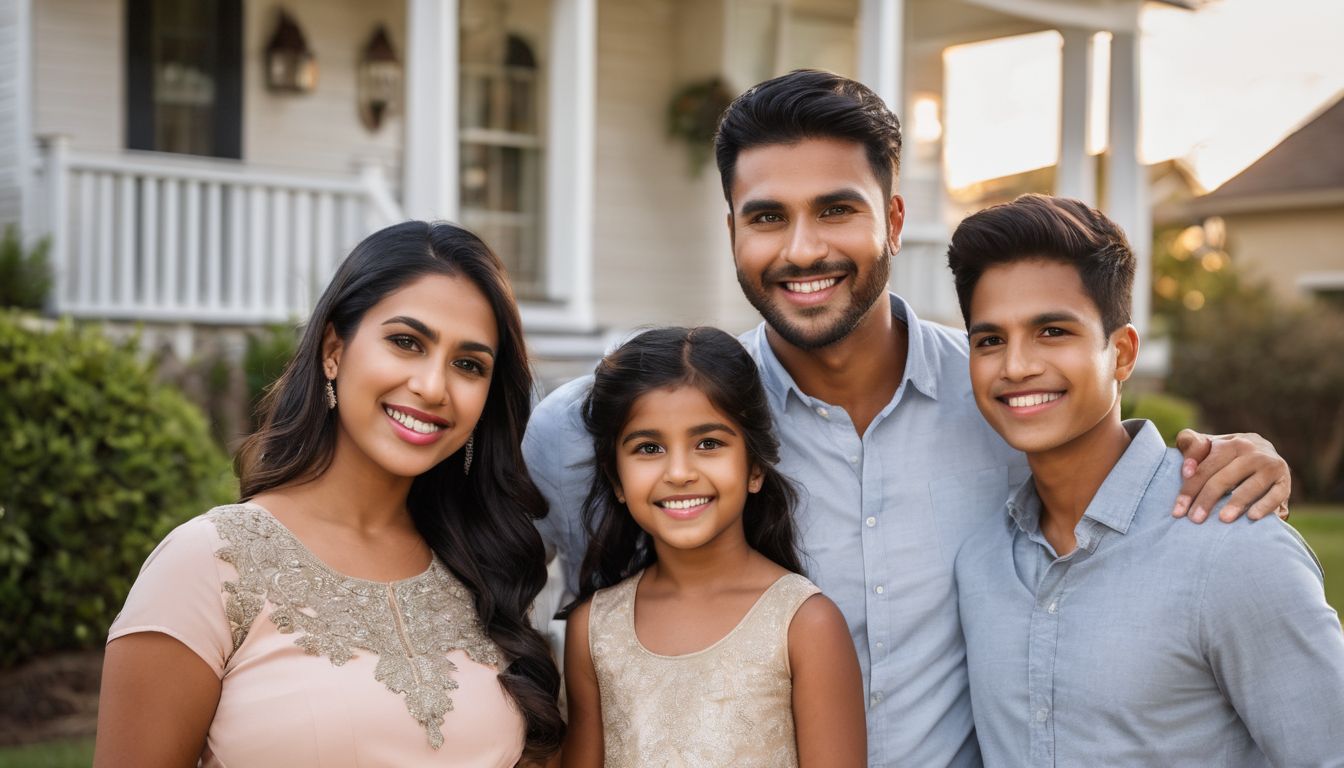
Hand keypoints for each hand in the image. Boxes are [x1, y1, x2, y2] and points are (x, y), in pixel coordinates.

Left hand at [1171, 430, 1290, 522]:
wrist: (1264, 452)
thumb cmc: (1225, 455)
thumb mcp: (1208, 445)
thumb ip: (1191, 445)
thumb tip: (1187, 468)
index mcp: (1228, 442)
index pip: (1205, 465)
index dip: (1191, 484)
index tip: (1179, 507)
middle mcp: (1250, 449)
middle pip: (1223, 477)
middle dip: (1206, 499)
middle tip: (1194, 520)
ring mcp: (1269, 464)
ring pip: (1250, 486)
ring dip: (1236, 503)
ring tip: (1222, 519)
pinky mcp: (1284, 480)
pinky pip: (1275, 495)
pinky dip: (1264, 506)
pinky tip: (1252, 517)